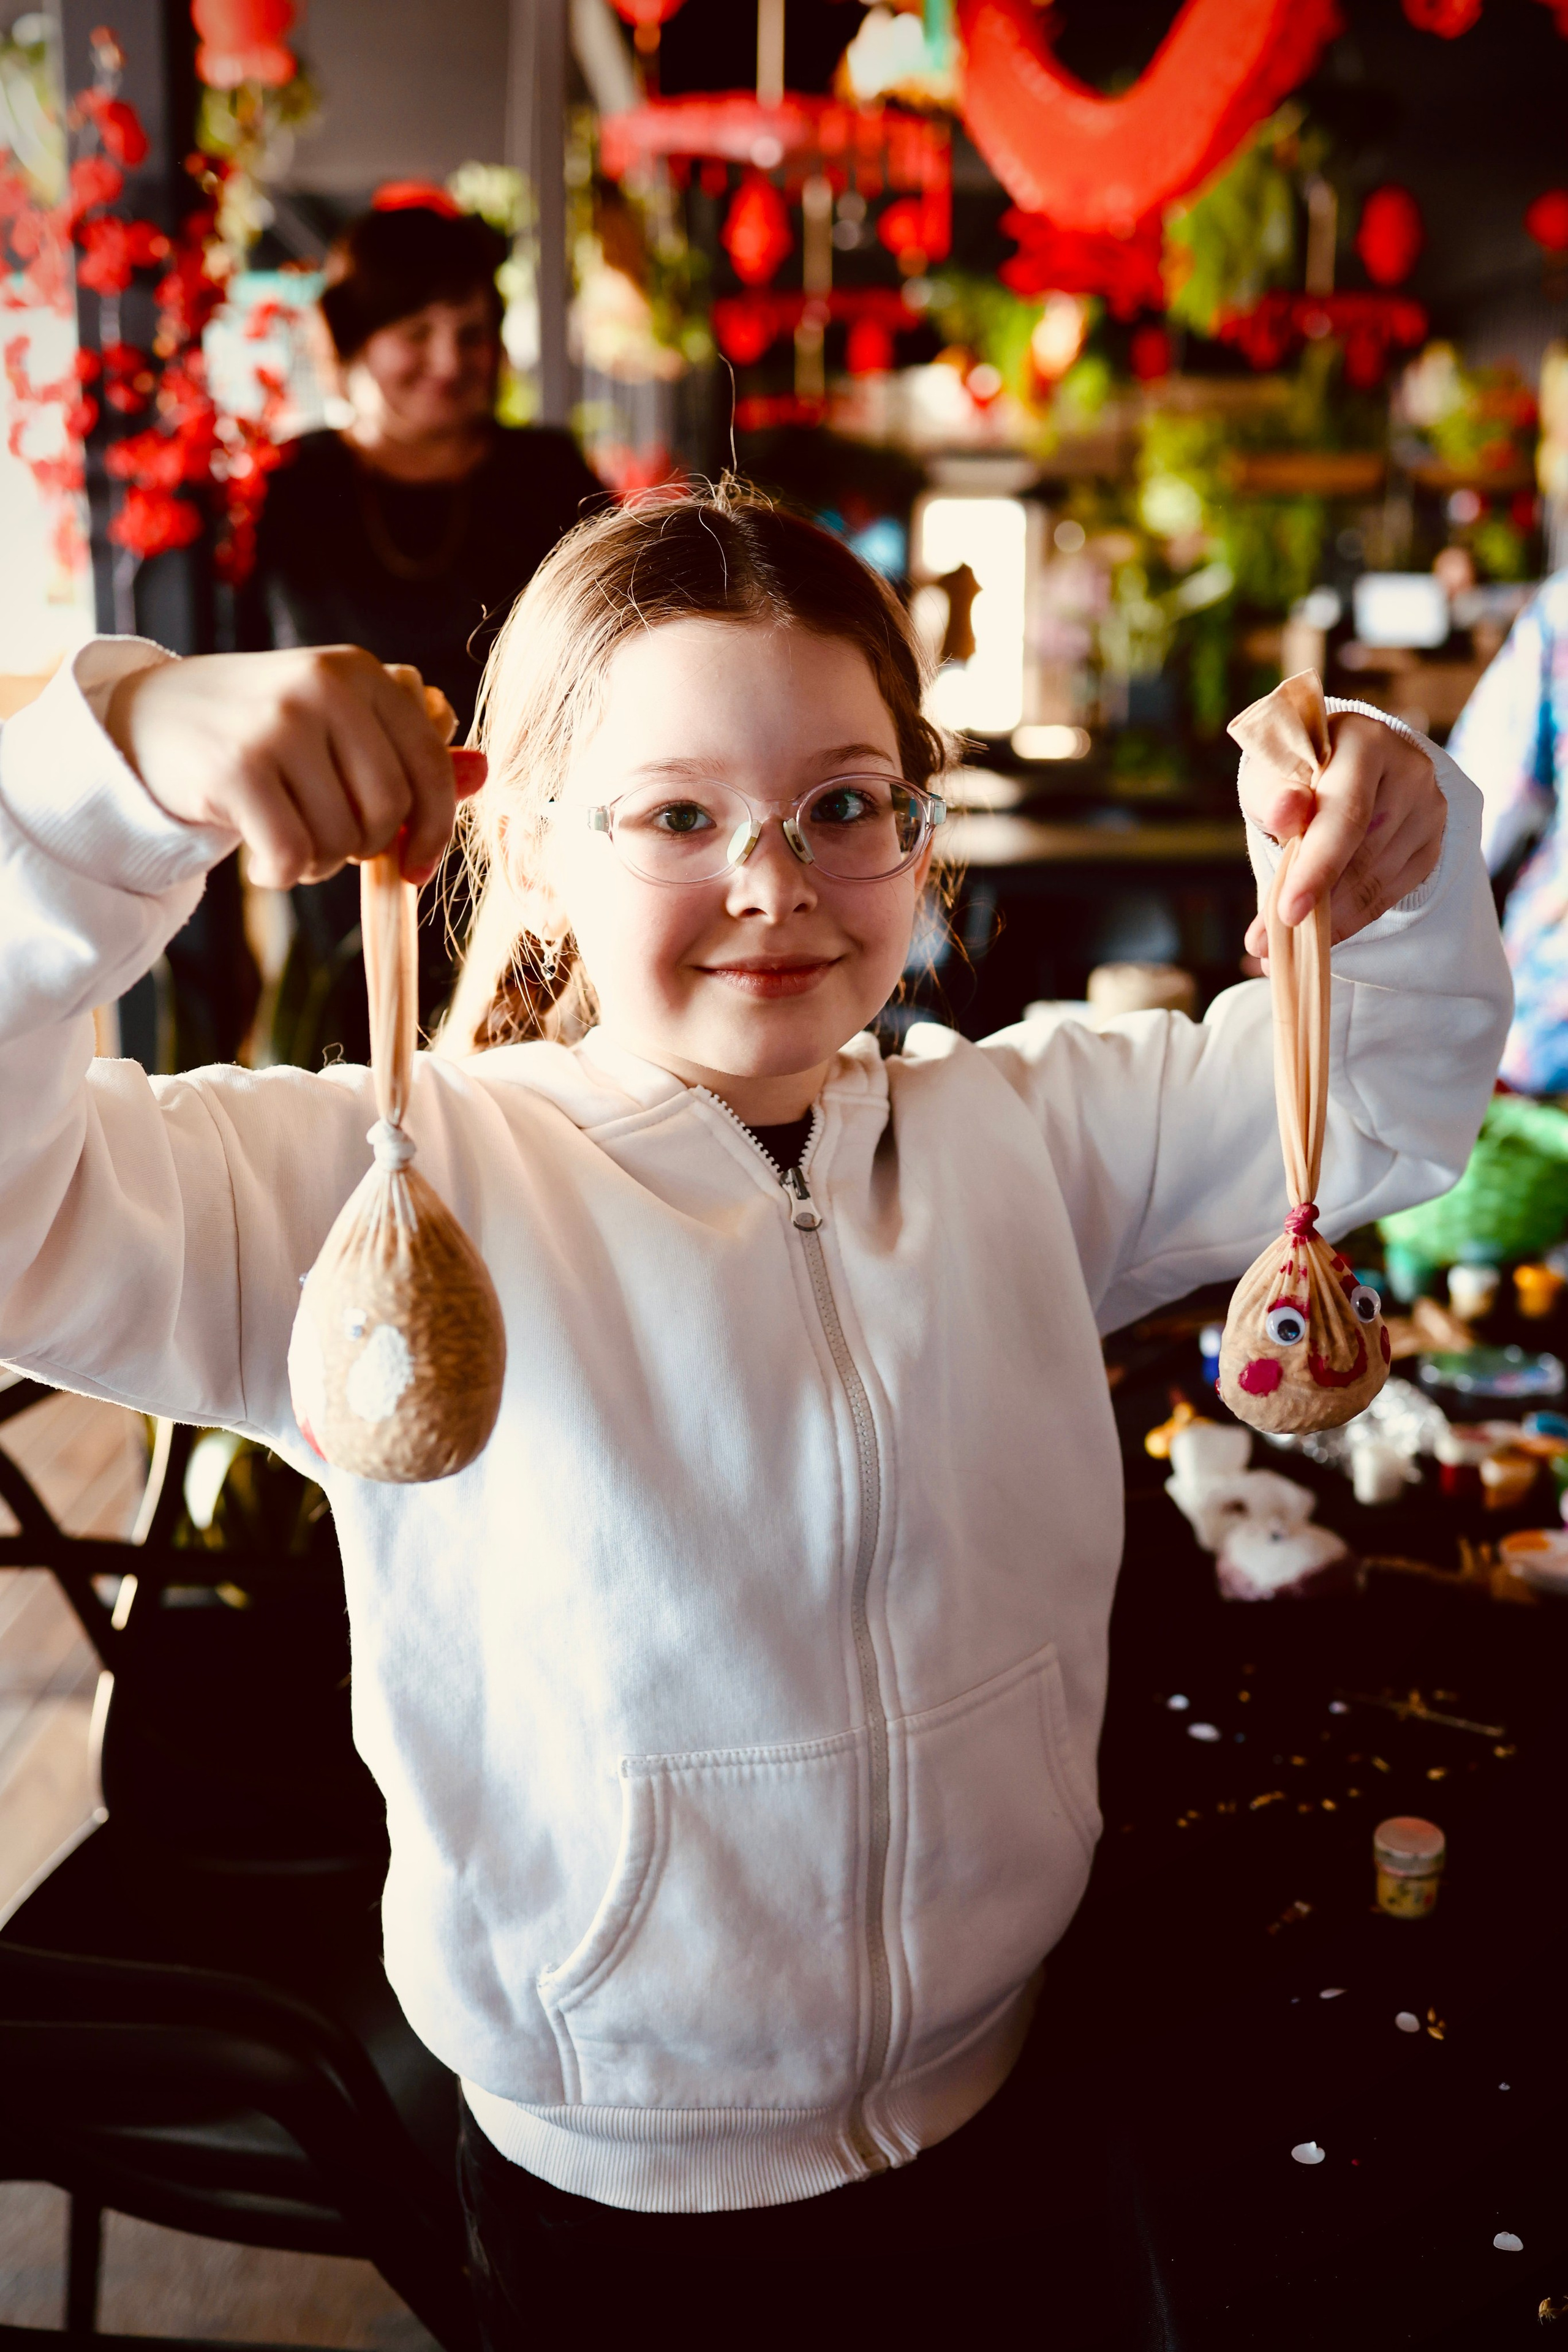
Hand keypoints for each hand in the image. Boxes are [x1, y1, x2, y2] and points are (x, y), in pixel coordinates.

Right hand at [106, 646, 487, 889]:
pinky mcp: (237, 770)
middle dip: (367, 846)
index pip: (430, 766)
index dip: (434, 829)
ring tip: (288, 838)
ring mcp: (278, 726)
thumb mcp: (336, 722)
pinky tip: (264, 860)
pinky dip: (283, 875)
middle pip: (389, 809)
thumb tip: (484, 773)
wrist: (148, 720)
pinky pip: (292, 856)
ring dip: (319, 863)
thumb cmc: (260, 730)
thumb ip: (407, 749)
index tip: (415, 864)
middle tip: (330, 842)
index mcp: (360, 673)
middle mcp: (322, 688)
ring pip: (341, 839)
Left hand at [1241, 713, 1445, 957]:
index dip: (1317, 868)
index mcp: (1365, 743)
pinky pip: (1389, 893)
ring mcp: (1428, 809)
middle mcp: (1409, 772)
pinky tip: (1321, 931)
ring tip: (1282, 944)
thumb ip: (1272, 794)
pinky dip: (1352, 918)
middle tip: (1263, 945)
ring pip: (1376, 882)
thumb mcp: (1269, 774)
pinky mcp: (1431, 843)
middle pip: (1363, 855)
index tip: (1287, 913)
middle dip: (1312, 906)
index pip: (1347, 815)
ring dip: (1329, 921)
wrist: (1337, 765)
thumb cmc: (1295, 771)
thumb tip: (1285, 811)